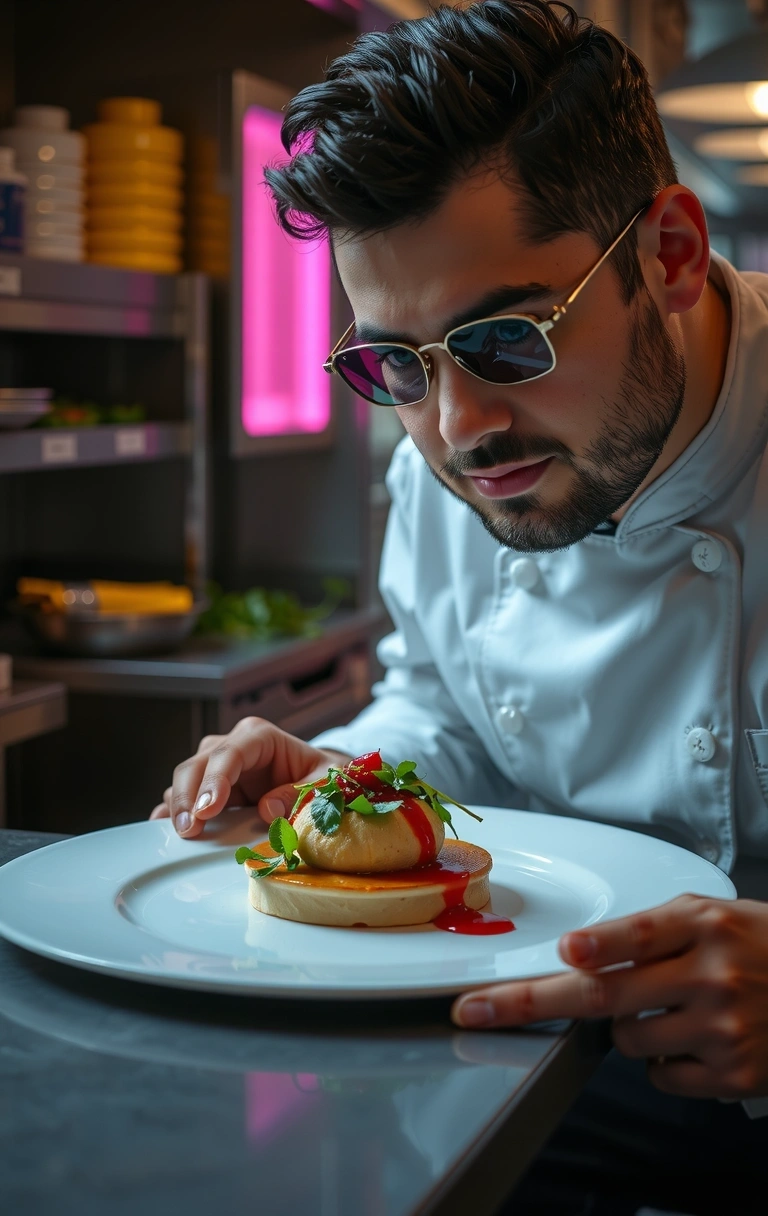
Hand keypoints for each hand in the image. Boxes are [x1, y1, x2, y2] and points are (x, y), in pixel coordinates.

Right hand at [149, 715, 351, 838]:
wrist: (316, 781)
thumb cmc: (320, 776)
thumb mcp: (323, 782)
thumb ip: (301, 793)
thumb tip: (268, 809)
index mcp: (260, 736)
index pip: (231, 753)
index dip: (215, 780)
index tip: (206, 809)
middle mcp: (233, 745)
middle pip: (198, 764)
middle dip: (188, 796)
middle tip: (189, 829)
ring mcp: (217, 766)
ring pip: (185, 778)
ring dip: (179, 806)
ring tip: (183, 834)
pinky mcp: (210, 787)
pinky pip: (184, 795)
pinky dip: (173, 811)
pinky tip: (164, 828)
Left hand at [451, 894, 767, 1099]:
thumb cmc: (757, 947)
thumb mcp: (711, 917)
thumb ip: (652, 930)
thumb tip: (580, 954)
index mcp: (703, 925)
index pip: (640, 934)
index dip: (601, 946)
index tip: (566, 952)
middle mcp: (711, 975)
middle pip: (606, 994)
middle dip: (532, 1003)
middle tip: (478, 1010)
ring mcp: (721, 1028)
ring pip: (625, 1040)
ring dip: (626, 1028)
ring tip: (672, 1008)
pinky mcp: (731, 1074)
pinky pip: (659, 1076)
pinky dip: (660, 1062)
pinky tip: (693, 1039)